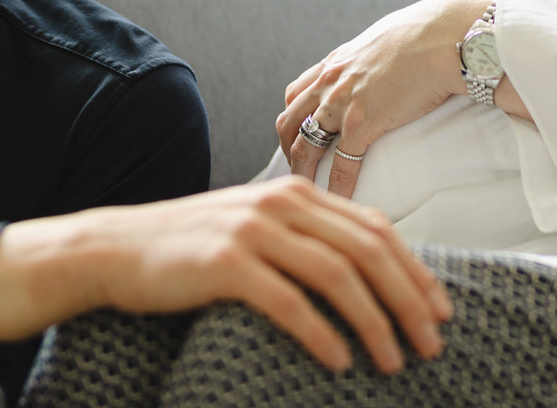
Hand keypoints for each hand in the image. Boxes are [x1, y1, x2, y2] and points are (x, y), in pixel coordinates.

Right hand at [0, 177, 451, 374]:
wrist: (116, 249)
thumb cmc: (191, 247)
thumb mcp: (256, 226)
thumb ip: (307, 233)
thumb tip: (370, 256)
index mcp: (295, 194)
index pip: (376, 228)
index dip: (415, 270)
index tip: (440, 310)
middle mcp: (280, 204)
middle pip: (367, 250)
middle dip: (407, 299)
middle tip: (431, 343)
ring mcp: (253, 231)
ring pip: (337, 276)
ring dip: (373, 322)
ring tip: (392, 361)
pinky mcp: (226, 264)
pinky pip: (289, 302)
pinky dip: (321, 334)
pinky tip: (340, 361)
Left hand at [276, 0, 489, 199]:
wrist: (441, 37)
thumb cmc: (422, 35)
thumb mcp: (382, 41)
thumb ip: (370, 58)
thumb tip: (381, 63)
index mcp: (335, 63)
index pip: (295, 93)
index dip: (292, 118)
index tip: (295, 136)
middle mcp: (330, 82)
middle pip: (289, 121)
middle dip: (287, 148)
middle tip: (296, 167)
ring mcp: (342, 103)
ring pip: (304, 144)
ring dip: (302, 169)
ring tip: (308, 188)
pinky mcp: (363, 122)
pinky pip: (342, 163)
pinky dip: (337, 185)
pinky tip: (339, 199)